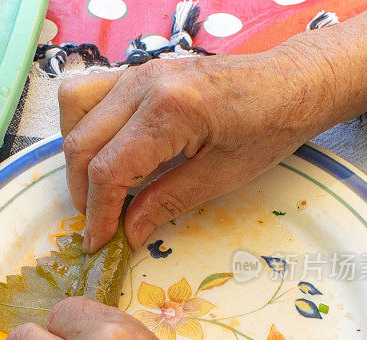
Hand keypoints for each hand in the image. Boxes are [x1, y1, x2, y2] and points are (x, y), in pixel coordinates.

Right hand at [58, 46, 337, 252]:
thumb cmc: (269, 129)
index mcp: (170, 111)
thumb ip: (165, 203)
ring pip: (74, 112)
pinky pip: (88, 95)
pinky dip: (84, 127)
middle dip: (82, 192)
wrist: (291, 83)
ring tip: (97, 188)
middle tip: (100, 224)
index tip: (99, 241)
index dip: (98, 212)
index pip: (108, 169)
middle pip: (81, 143)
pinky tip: (104, 151)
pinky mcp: (138, 72)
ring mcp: (138, 72)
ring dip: (76, 157)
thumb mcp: (221, 177)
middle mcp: (144, 84)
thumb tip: (127, 232)